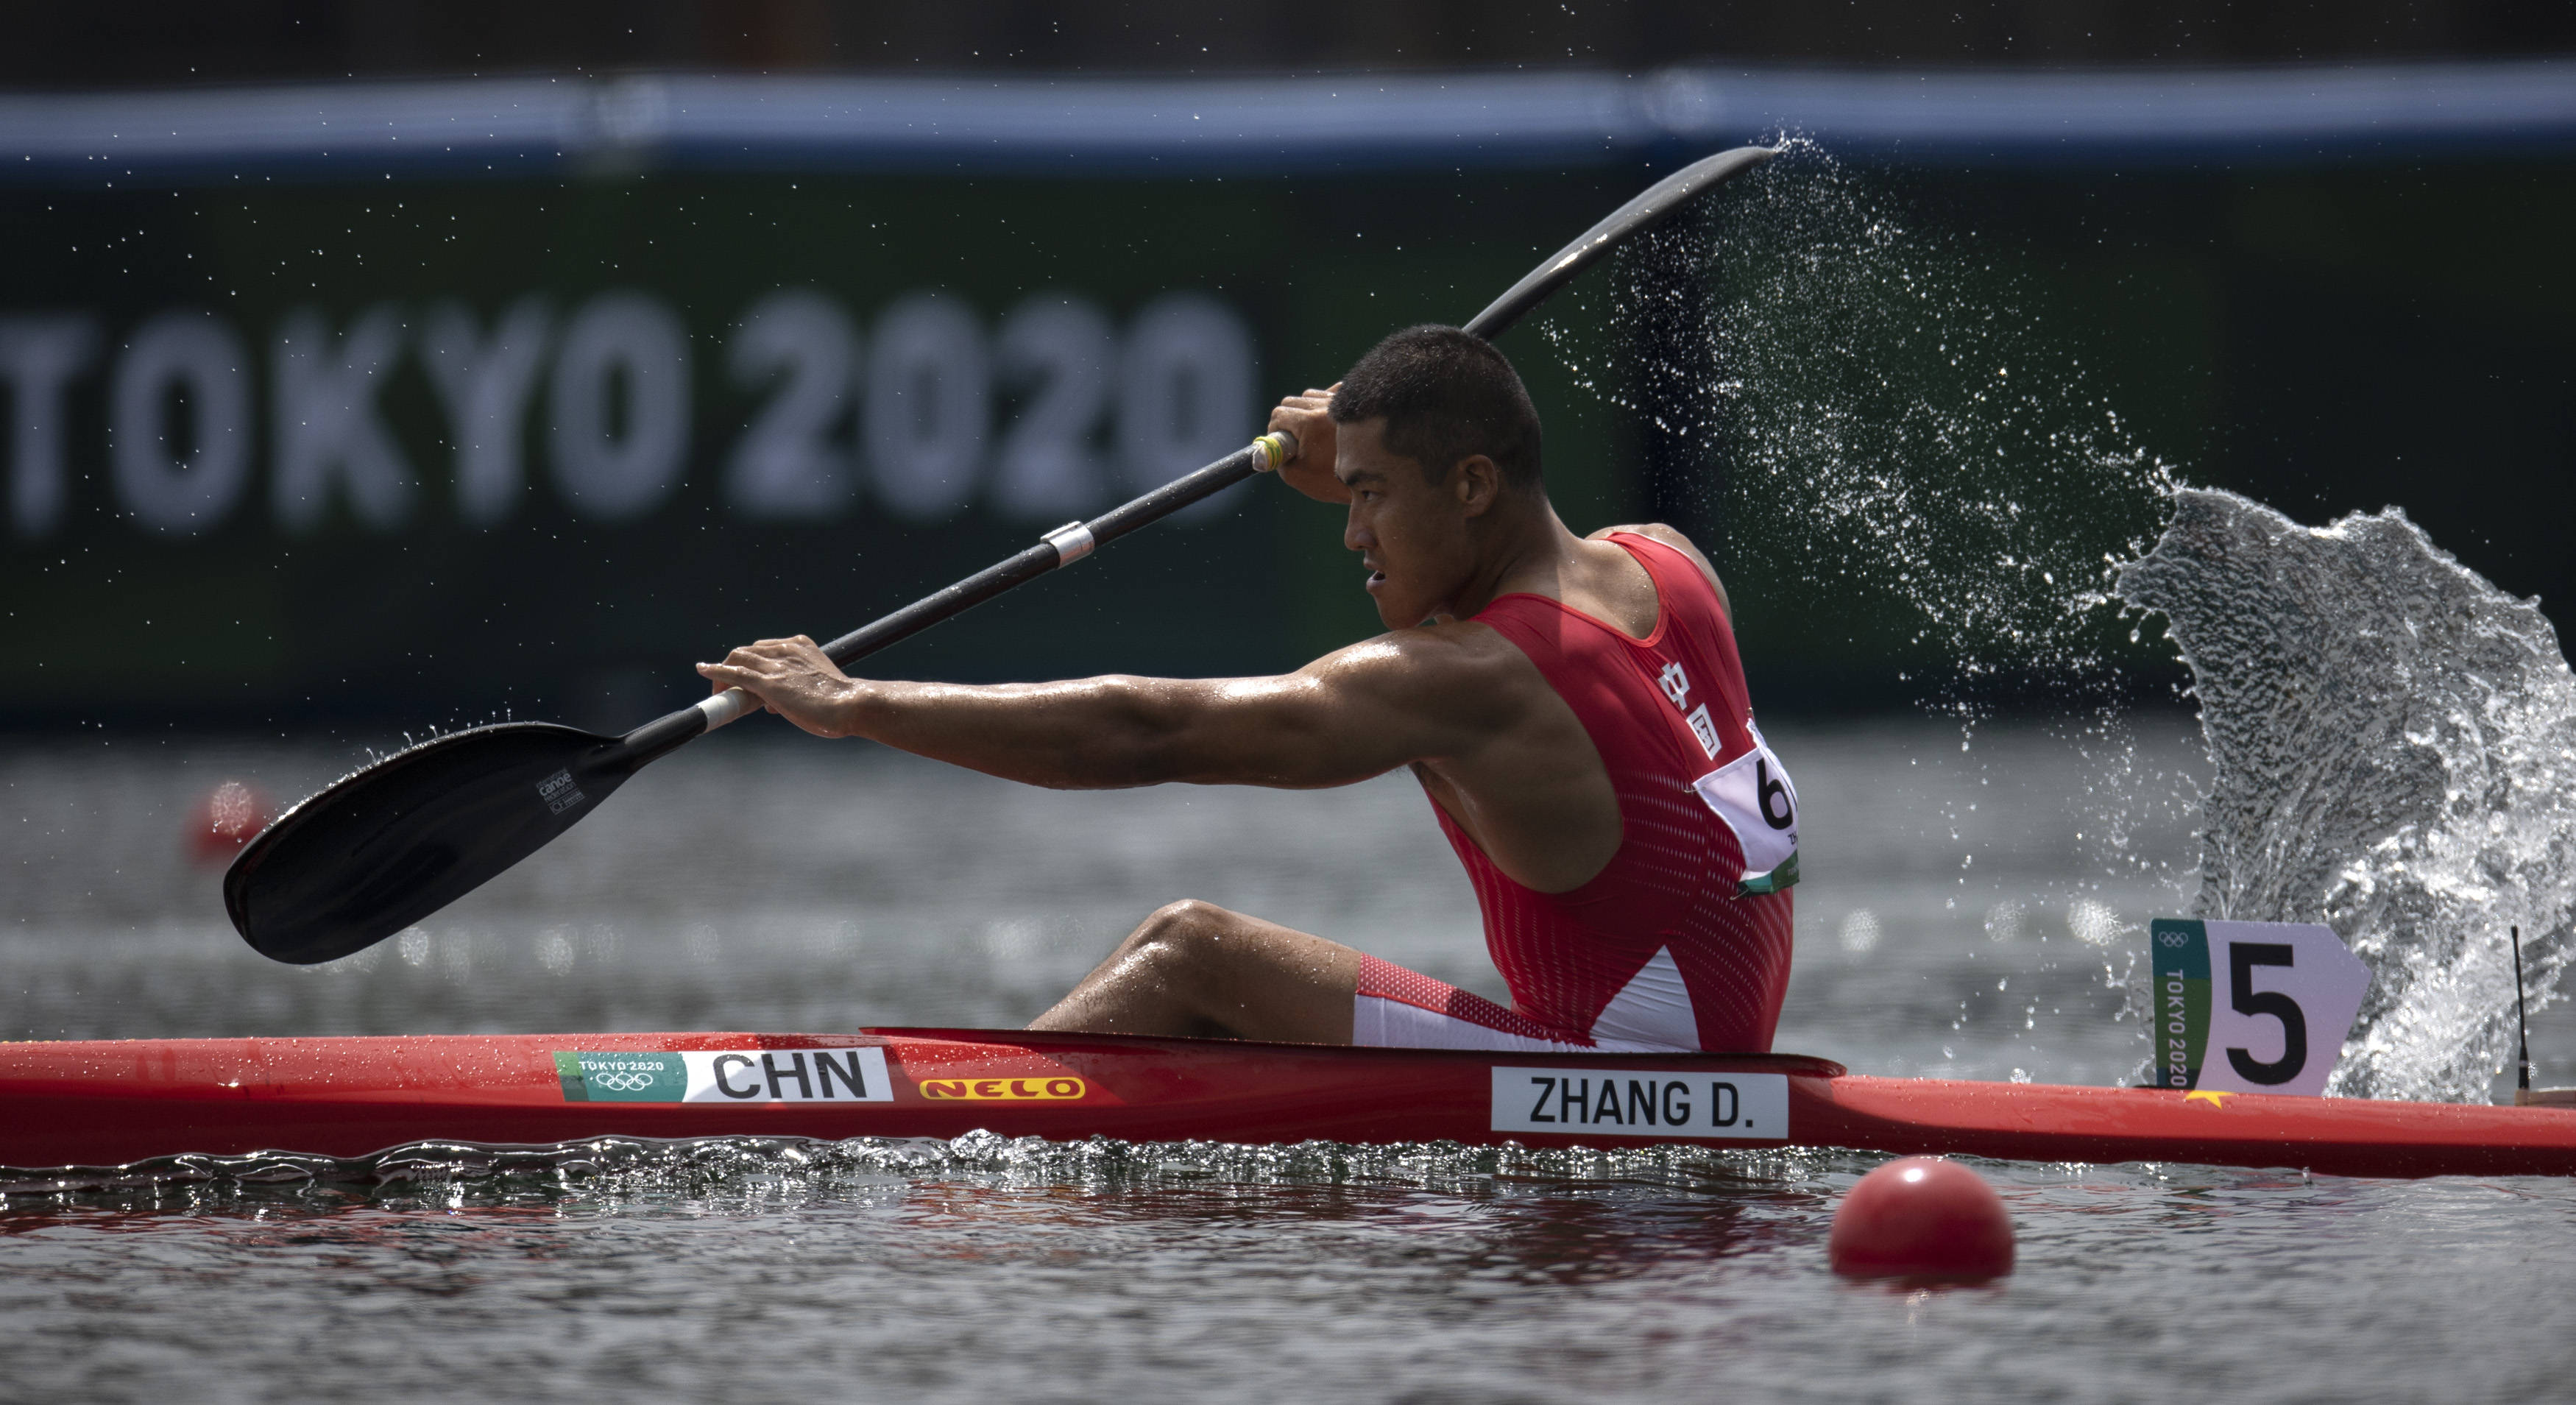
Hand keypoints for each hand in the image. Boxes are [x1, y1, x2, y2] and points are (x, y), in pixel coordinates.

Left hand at [696, 636, 861, 737]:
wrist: (851, 705)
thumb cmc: (840, 701)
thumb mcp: (816, 686)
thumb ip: (794, 689)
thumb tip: (772, 705)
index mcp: (800, 645)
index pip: (765, 648)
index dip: (752, 663)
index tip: (748, 678)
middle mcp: (786, 649)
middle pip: (748, 651)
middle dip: (735, 666)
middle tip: (729, 686)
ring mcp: (776, 665)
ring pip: (738, 658)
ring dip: (723, 673)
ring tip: (718, 689)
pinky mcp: (769, 682)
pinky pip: (735, 673)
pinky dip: (716, 671)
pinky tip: (704, 670)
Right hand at [1267, 385, 1349, 503]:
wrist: (1377, 483)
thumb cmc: (1335, 481)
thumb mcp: (1298, 475)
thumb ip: (1277, 459)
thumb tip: (1270, 447)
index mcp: (1310, 422)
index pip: (1279, 415)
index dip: (1275, 431)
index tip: (1281, 444)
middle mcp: (1326, 406)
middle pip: (1293, 401)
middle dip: (1289, 420)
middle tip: (1295, 440)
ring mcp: (1344, 403)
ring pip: (1312, 396)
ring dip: (1308, 411)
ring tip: (1315, 434)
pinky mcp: (1358, 403)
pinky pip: (1333, 394)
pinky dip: (1327, 405)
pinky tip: (1331, 423)